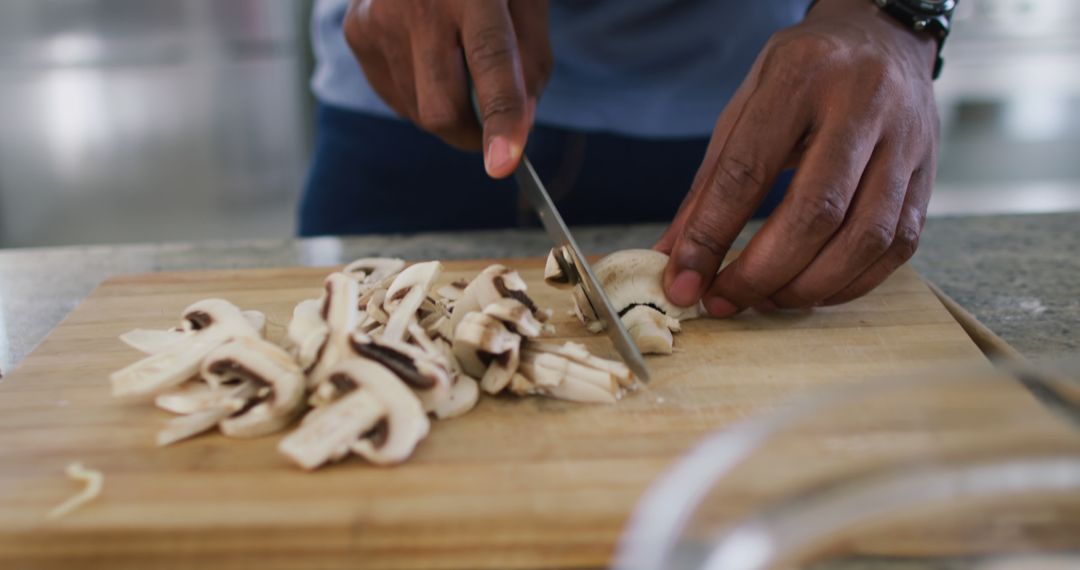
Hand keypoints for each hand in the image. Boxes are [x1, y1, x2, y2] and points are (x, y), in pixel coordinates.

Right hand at [344, 0, 551, 177]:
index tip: (504, 165)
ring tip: (455, 62)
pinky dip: (422, 97)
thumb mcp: (527, 1)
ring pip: (418, 113)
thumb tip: (519, 127)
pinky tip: (428, 57)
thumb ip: (531, 62)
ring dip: (448, 111)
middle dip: (472, 136)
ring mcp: (378, 20)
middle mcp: (417, 4)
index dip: (500, 118)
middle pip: (441, 109)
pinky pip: (396, 98)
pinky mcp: (357, 34)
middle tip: (492, 129)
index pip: (489, 62)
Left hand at [656, 0, 939, 315]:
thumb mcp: (745, 107)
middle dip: (763, 272)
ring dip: (809, 286)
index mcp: (801, 77)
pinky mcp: (930, 174)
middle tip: (725, 300)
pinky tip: (813, 290)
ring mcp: (906, 141)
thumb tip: (675, 257)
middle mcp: (863, 105)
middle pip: (816, 211)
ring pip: (865, 236)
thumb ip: (710, 184)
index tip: (684, 282)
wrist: (883, 36)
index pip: (749, 170)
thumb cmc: (804, 76)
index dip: (712, 235)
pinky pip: (897, 246)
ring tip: (766, 301)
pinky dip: (850, 283)